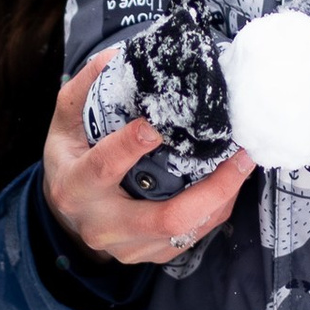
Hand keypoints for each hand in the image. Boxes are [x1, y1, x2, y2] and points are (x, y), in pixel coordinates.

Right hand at [41, 47, 255, 266]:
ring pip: (186, 230)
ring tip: (243, 162)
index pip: (103, 168)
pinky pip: (193, 237)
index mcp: (75, 187)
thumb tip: (120, 54)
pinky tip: (230, 183)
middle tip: (239, 154)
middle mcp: (101, 224)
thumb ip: (87, 86)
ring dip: (222, 198)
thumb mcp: (66, 120)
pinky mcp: (151, 255)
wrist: (67, 214)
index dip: (131, 146)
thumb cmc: (71, 158)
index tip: (159, 123)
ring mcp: (128, 247)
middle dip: (211, 189)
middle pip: (165, 219)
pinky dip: (216, 210)